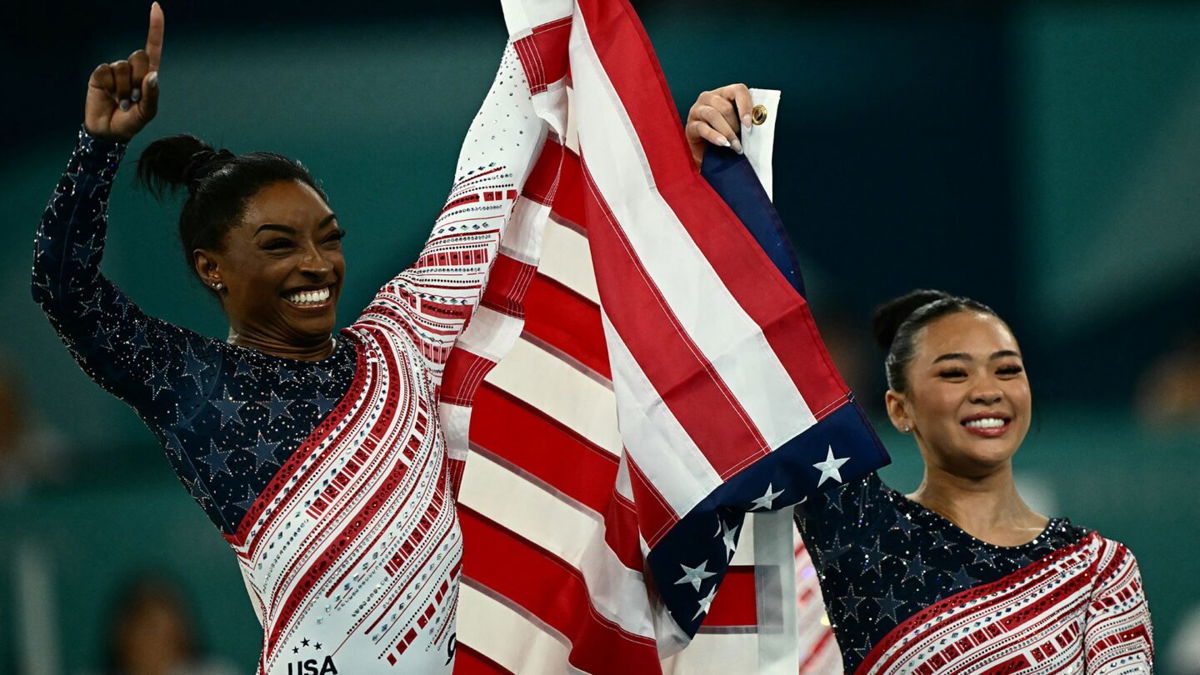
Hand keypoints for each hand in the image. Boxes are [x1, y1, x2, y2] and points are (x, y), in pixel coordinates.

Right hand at [84, 2, 163, 142]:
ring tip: (120, 100)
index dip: (155, 28)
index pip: (153, 48)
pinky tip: (108, 95)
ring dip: (123, 88)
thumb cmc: (130, 122)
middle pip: (139, 57)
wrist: (107, 132)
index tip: (156, 6)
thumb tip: (153, 75)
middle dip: (138, 78)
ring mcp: (115, 71)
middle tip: (133, 98)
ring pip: (122, 66)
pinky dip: (109, 86)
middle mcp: (132, 69)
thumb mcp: (147, 114)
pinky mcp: (100, 74)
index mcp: (148, 75)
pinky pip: (106, 71)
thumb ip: (152, 96)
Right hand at [685, 83, 752, 168]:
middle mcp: (708, 98)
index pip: (738, 90)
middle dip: (736, 125)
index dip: (745, 106)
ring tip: (735, 146)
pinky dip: (715, 136)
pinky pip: (702, 128)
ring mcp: (697, 110)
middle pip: (725, 106)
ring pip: (713, 115)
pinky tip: (723, 144)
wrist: (708, 155)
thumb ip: (746, 120)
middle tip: (742, 140)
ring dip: (727, 132)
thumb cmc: (727, 136)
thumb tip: (757, 122)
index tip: (749, 124)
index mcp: (724, 93)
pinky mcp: (690, 126)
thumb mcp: (738, 125)